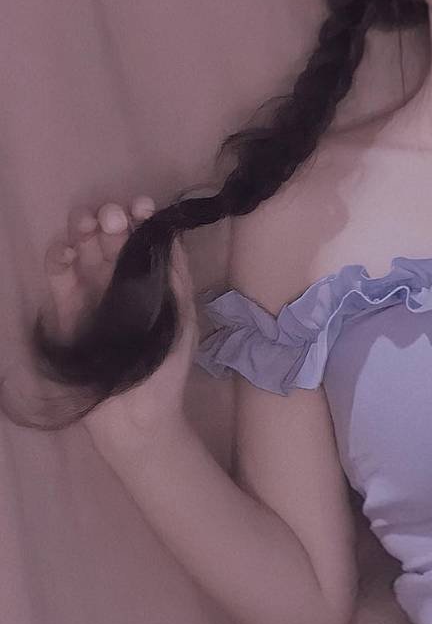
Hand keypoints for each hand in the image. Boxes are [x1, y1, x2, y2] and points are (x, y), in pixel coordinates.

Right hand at [44, 196, 197, 454]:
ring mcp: (88, 293)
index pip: (140, 238)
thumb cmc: (165, 369)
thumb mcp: (181, 318)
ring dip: (83, 228)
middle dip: (112, 219)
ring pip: (80, 248)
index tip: (145, 207)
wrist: (139, 416)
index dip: (140, 218)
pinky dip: (58, 255)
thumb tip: (171, 231)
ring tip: (93, 223)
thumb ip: (175, 276)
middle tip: (117, 217)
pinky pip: (57, 274)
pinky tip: (69, 247)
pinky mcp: (65, 310)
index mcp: (147, 278)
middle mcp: (117, 280)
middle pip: (108, 236)